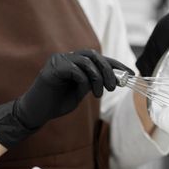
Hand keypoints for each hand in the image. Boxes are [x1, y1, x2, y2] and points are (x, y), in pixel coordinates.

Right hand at [0, 50, 133, 147]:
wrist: (36, 113)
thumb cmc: (58, 103)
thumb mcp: (83, 92)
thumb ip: (95, 82)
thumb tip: (117, 77)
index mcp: (74, 61)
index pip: (99, 58)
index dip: (116, 65)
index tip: (131, 74)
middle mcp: (66, 57)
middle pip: (94, 55)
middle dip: (109, 70)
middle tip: (114, 87)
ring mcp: (58, 61)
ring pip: (86, 61)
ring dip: (98, 78)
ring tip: (99, 94)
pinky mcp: (51, 69)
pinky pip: (75, 70)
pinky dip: (84, 81)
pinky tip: (85, 92)